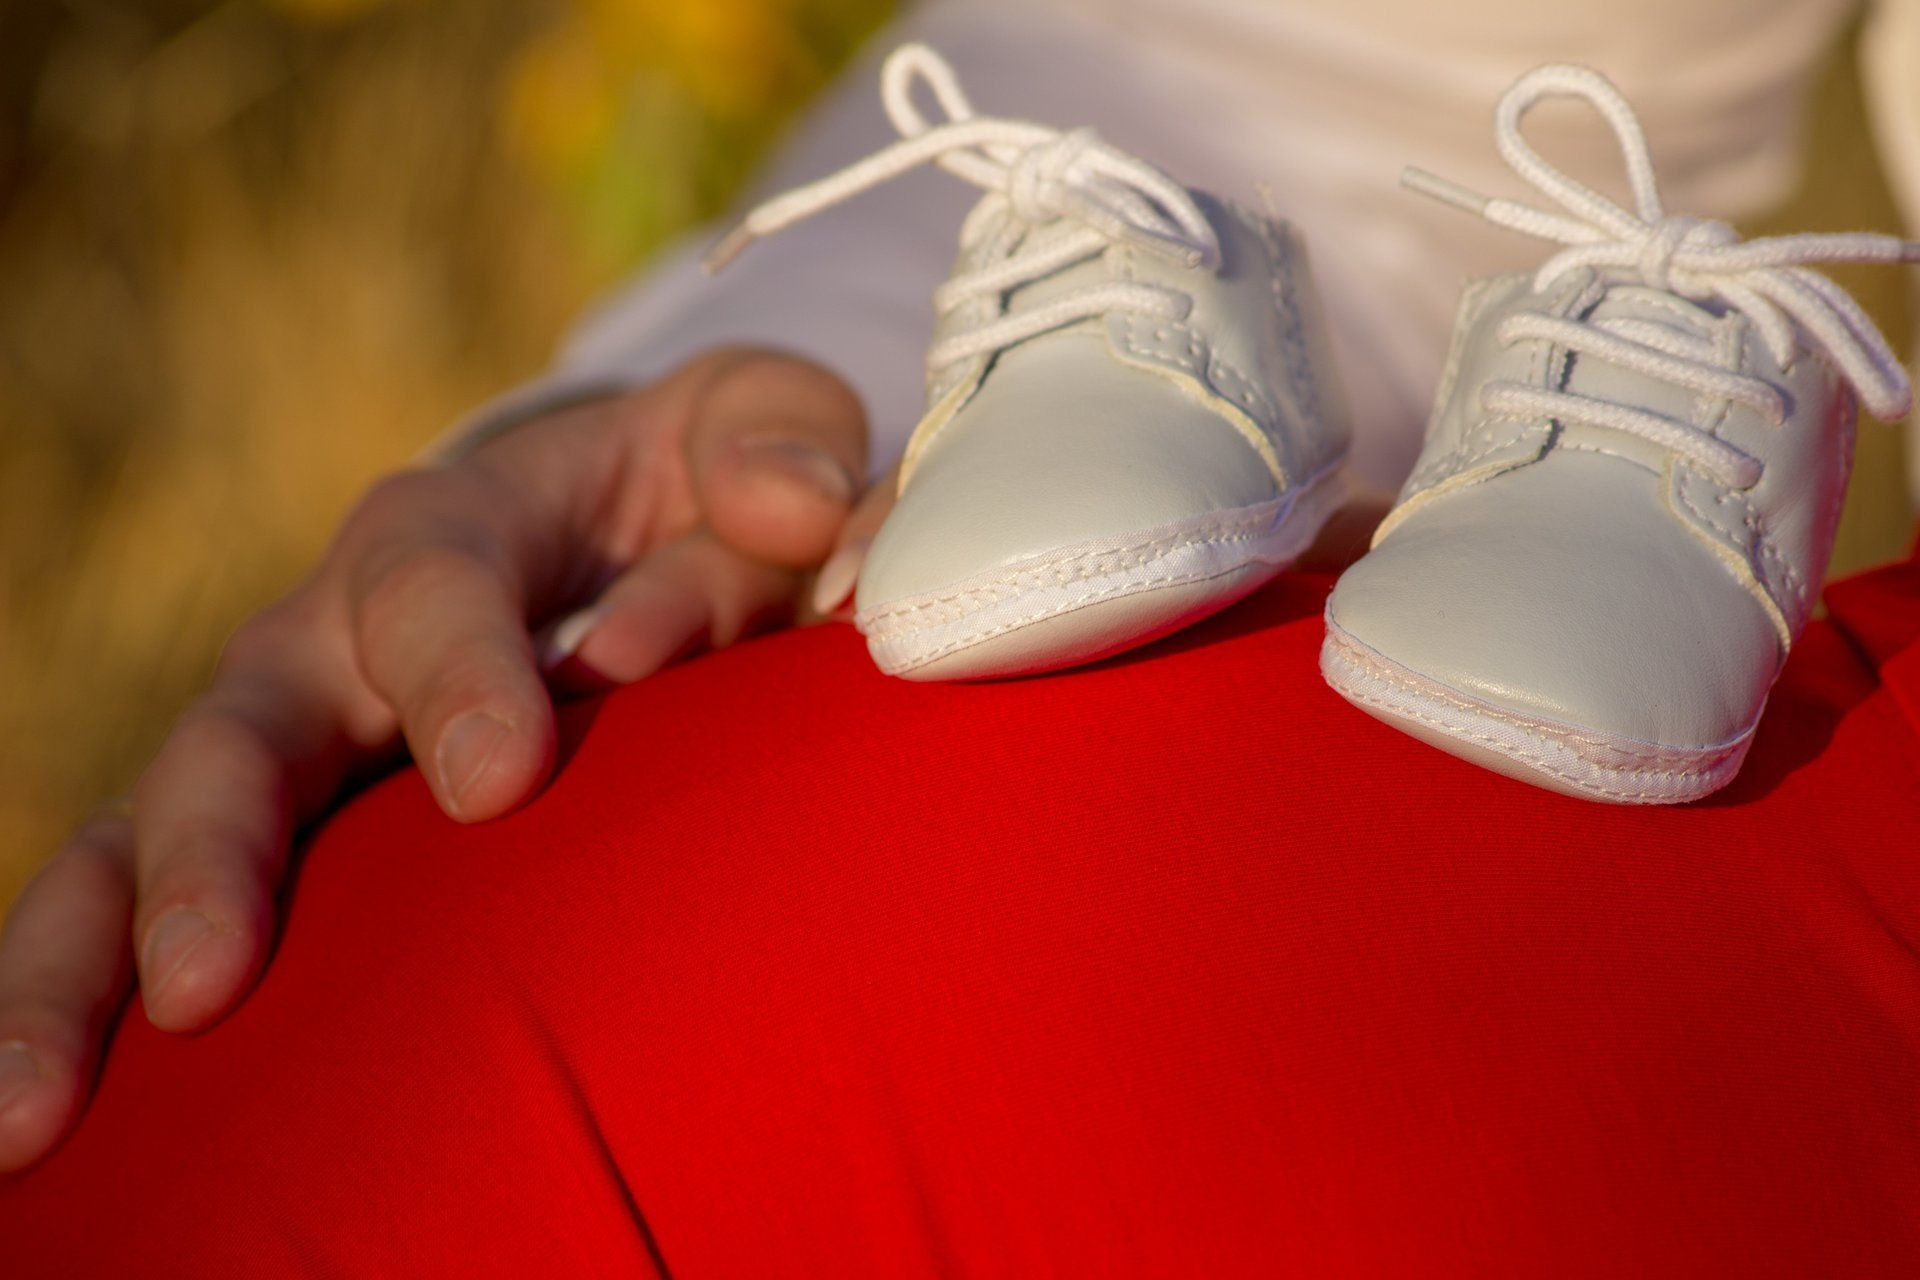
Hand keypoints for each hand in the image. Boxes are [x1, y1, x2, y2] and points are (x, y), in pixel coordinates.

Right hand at [0, 347, 887, 1171]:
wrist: (618, 534)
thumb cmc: (693, 492)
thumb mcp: (753, 432)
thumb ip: (780, 447)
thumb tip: (785, 507)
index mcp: (452, 532)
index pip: (431, 585)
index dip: (458, 671)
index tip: (498, 779)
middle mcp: (331, 639)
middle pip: (238, 732)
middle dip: (218, 850)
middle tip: (207, 979)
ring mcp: (287, 748)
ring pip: (144, 837)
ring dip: (92, 963)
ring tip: (37, 1114)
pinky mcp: (275, 841)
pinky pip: (149, 916)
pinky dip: (92, 1005)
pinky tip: (46, 1135)